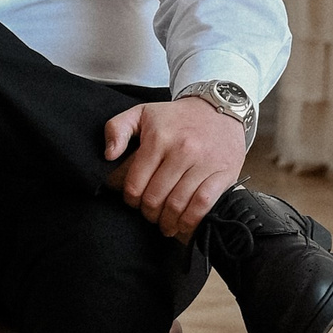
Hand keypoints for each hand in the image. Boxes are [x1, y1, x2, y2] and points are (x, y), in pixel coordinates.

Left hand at [103, 98, 247, 239]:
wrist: (220, 108)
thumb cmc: (177, 116)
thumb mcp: (141, 113)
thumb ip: (117, 129)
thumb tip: (109, 155)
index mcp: (158, 138)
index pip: (136, 183)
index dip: (131, 200)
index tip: (133, 202)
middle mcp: (182, 151)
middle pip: (156, 198)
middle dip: (148, 213)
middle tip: (149, 215)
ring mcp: (204, 164)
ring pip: (178, 205)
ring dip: (167, 222)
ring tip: (164, 224)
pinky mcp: (223, 174)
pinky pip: (203, 205)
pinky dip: (190, 221)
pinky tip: (183, 225)